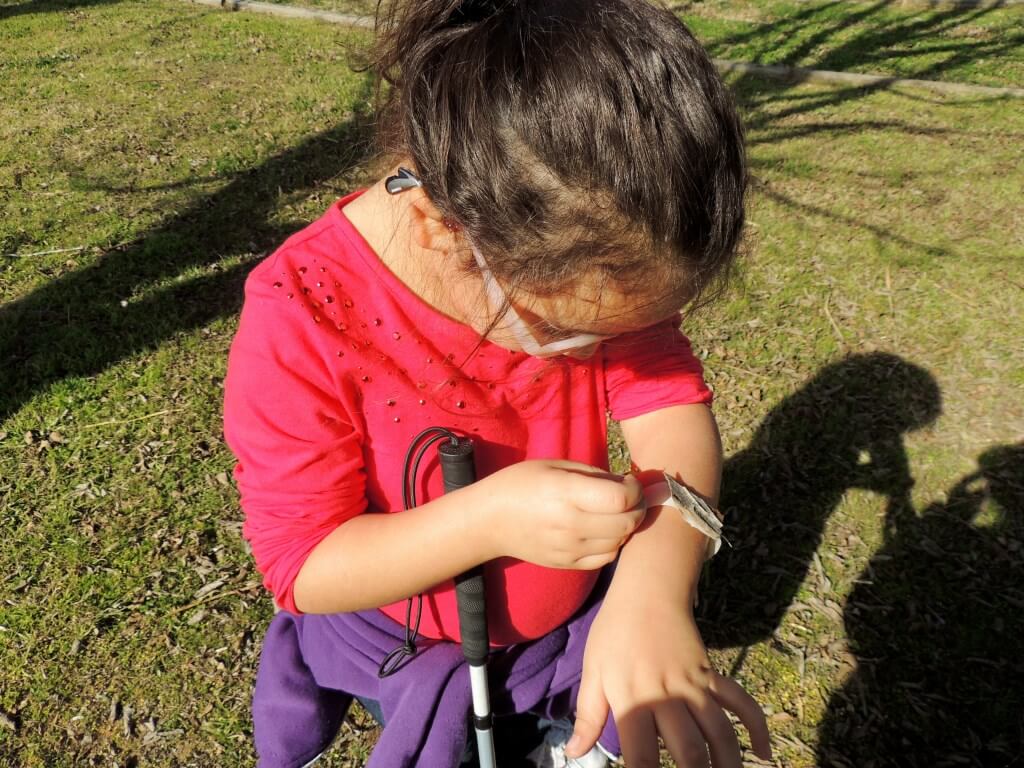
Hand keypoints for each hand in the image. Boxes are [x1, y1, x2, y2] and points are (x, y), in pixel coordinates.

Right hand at [476, 460, 645, 569]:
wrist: (488, 521)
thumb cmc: (521, 484)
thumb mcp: (555, 466)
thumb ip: (594, 474)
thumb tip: (628, 484)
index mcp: (566, 493)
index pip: (621, 498)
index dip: (635, 489)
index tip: (629, 481)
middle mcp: (571, 524)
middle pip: (627, 523)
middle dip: (638, 507)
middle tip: (630, 496)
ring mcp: (570, 548)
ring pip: (620, 542)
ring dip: (627, 526)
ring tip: (616, 512)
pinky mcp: (568, 564)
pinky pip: (606, 558)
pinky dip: (614, 544)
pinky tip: (604, 530)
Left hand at [567, 594, 770, 766]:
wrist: (648, 592)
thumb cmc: (614, 633)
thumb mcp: (592, 672)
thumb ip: (588, 716)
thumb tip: (574, 753)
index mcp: (633, 700)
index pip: (642, 757)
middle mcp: (668, 697)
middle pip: (691, 752)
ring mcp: (695, 686)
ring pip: (721, 733)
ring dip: (728, 763)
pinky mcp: (712, 675)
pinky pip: (741, 703)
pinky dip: (757, 727)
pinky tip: (762, 752)